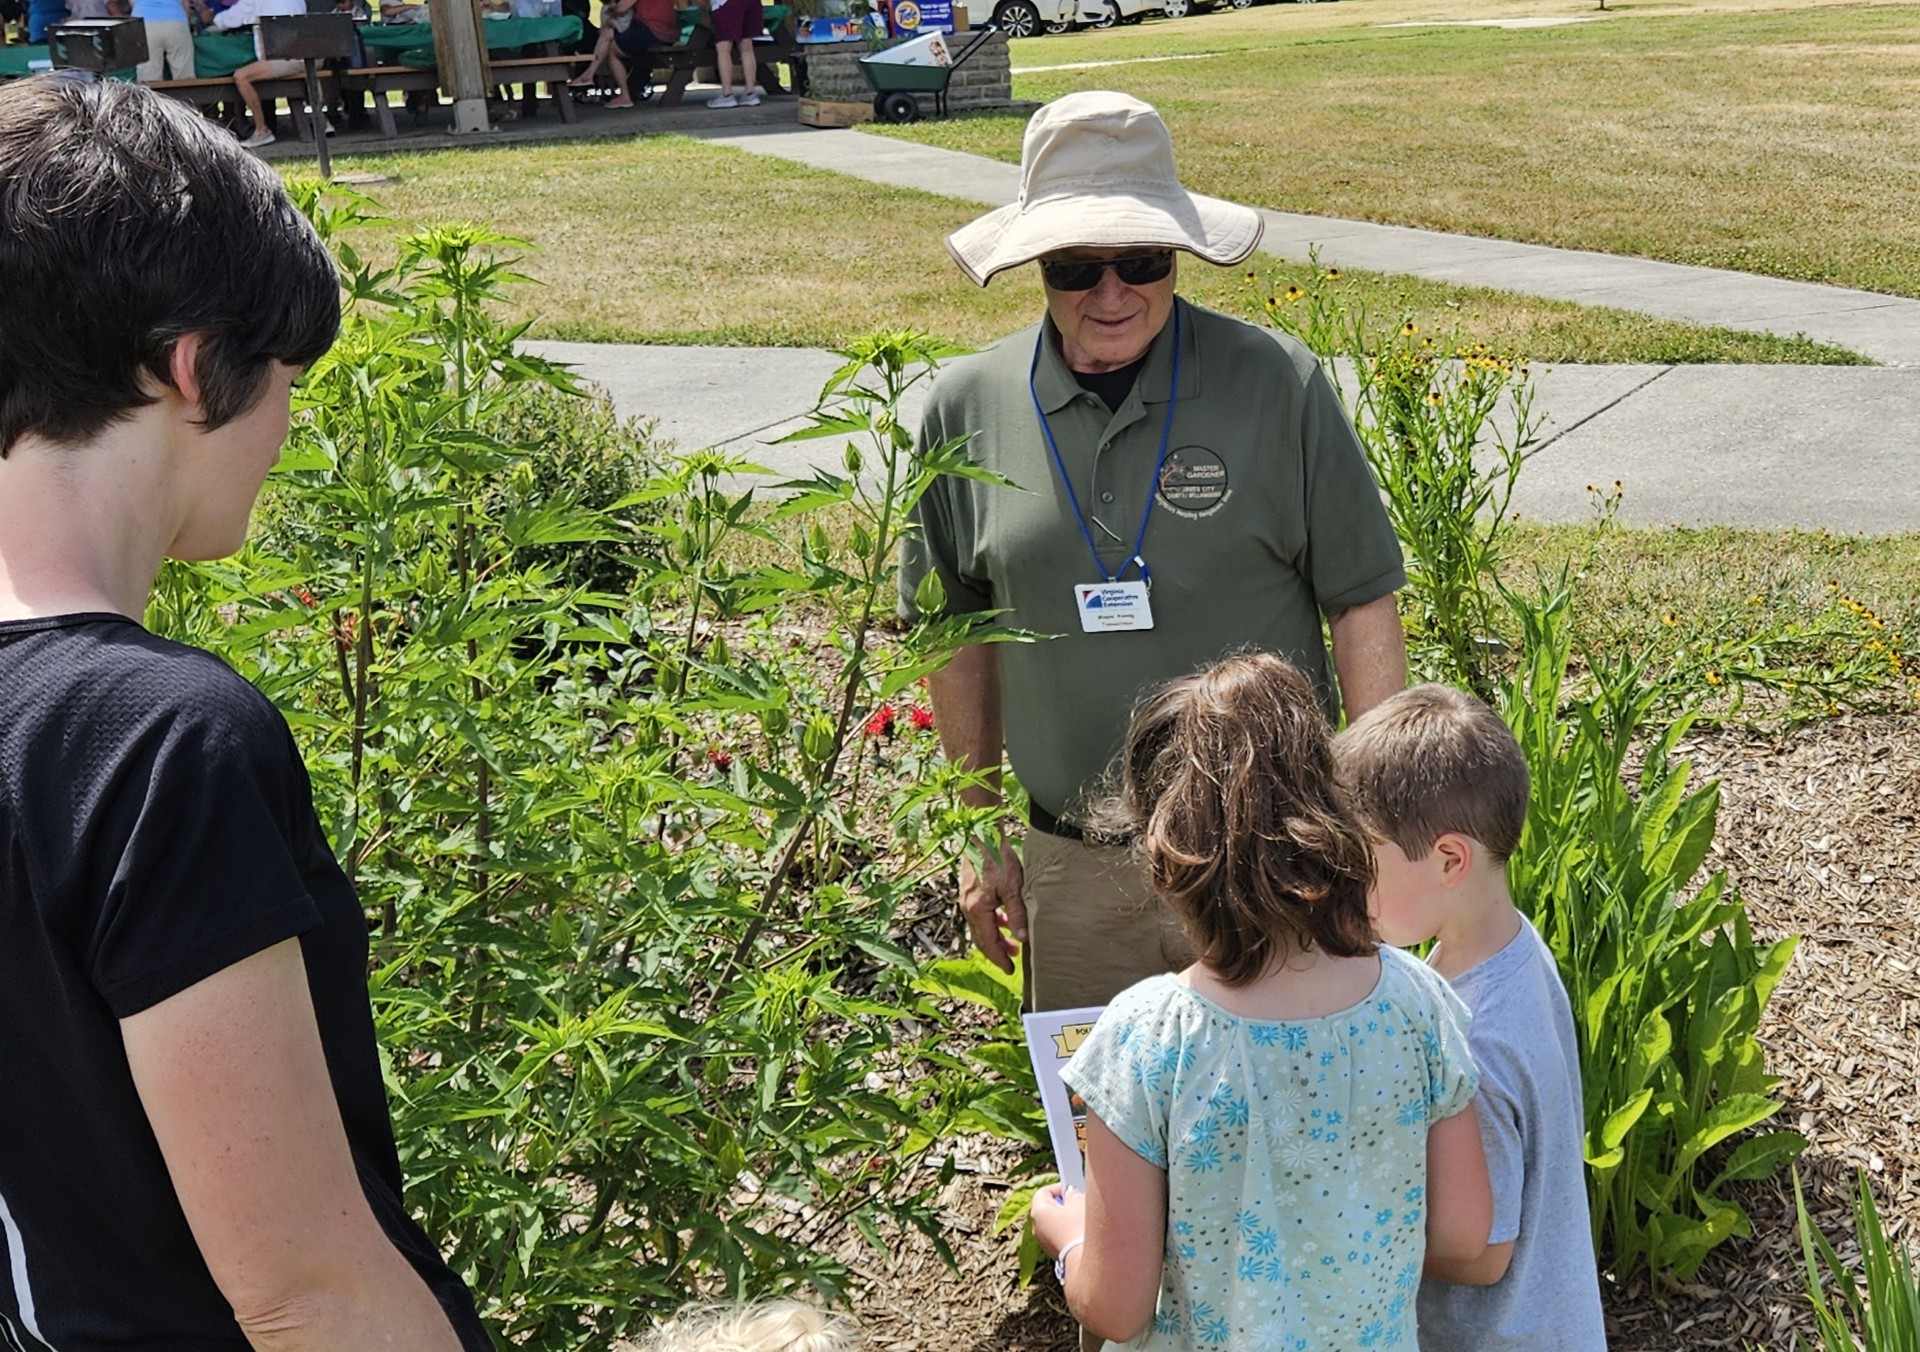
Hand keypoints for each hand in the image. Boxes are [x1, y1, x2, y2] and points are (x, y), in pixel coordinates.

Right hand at [958, 834, 1025, 973]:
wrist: (982, 834)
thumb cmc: (997, 858)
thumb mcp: (1012, 888)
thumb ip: (1017, 914)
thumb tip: (1022, 939)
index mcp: (977, 910)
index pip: (988, 943)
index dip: (1000, 959)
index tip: (1010, 970)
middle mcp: (968, 908)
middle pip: (982, 939)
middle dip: (997, 952)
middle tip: (1012, 962)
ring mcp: (967, 900)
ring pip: (981, 927)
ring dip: (996, 938)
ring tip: (1013, 944)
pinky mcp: (970, 892)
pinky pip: (980, 915)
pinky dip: (993, 923)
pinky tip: (1005, 921)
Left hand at [1030, 1183, 1085, 1258]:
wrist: (1085, 1260)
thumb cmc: (1079, 1229)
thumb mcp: (1080, 1202)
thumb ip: (1073, 1194)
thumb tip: (1071, 1195)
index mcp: (1038, 1211)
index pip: (1044, 1192)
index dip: (1059, 1187)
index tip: (1072, 1188)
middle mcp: (1037, 1228)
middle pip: (1050, 1209)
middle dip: (1066, 1204)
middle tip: (1080, 1203)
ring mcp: (1045, 1243)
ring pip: (1057, 1224)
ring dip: (1069, 1220)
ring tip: (1085, 1220)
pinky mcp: (1056, 1254)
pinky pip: (1062, 1237)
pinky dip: (1071, 1234)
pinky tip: (1084, 1234)